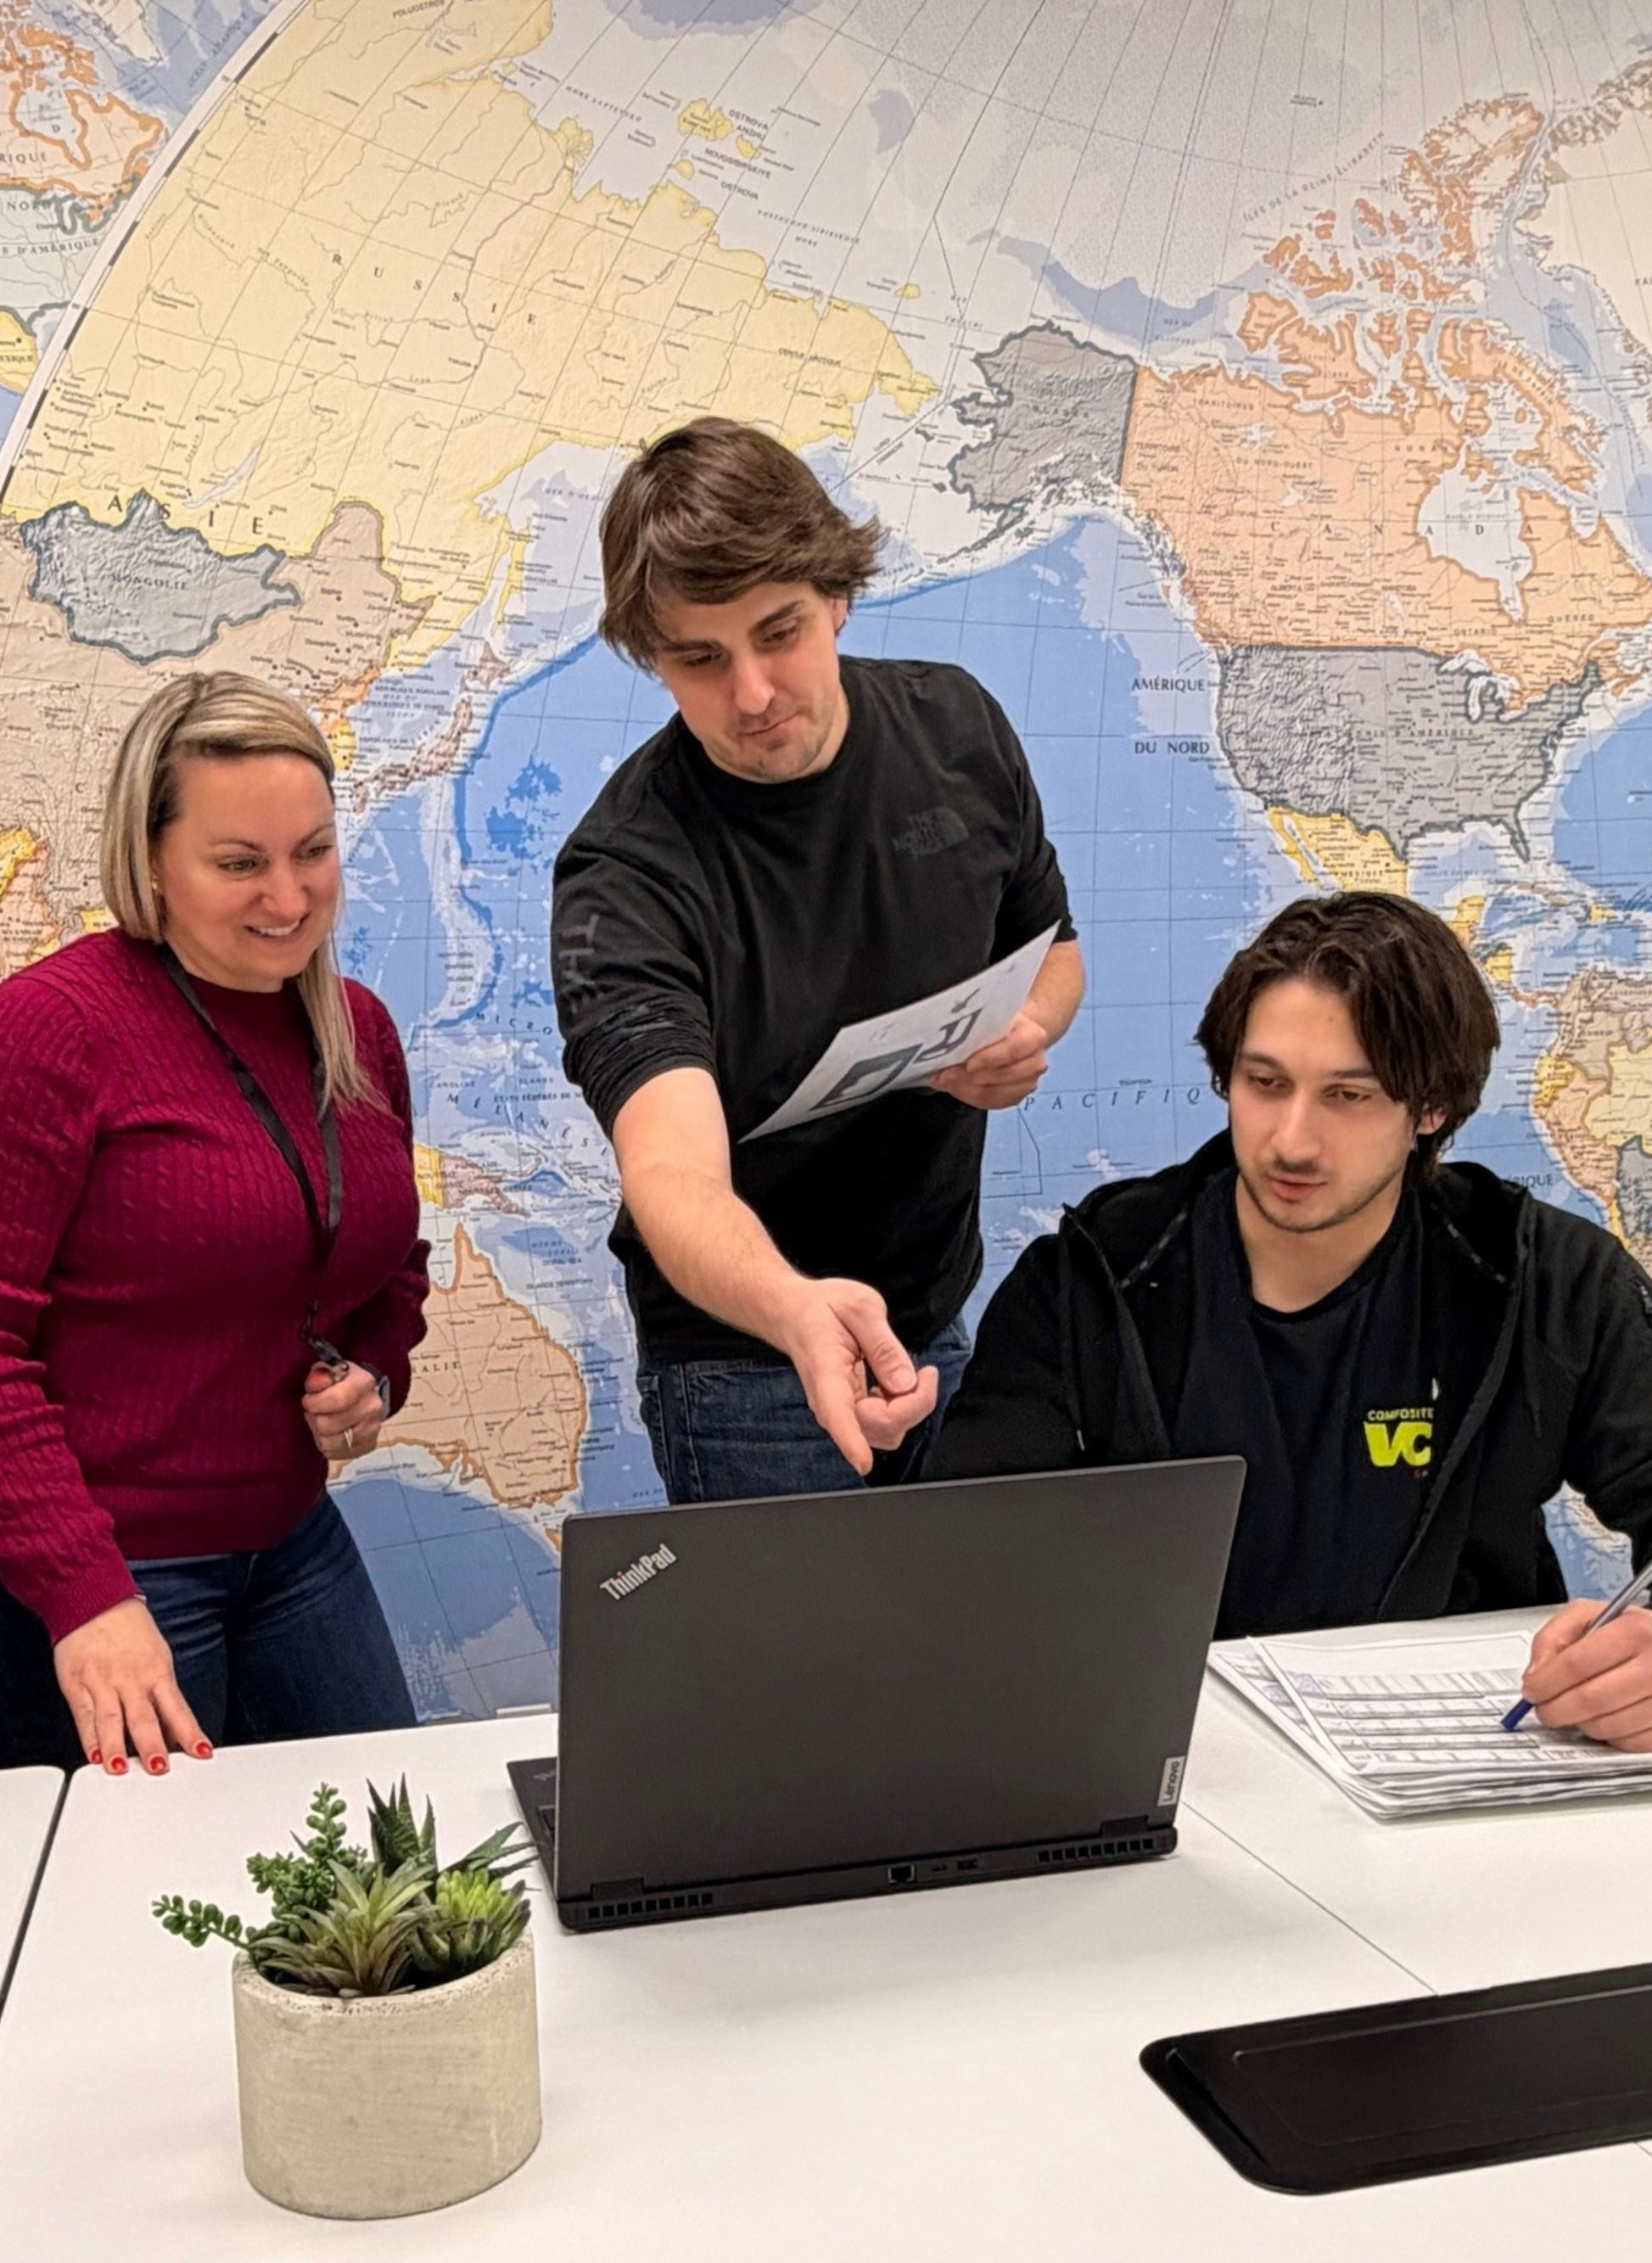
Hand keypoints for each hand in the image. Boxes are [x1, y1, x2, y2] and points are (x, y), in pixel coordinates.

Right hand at [53, 1597, 210, 1775]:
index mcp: (157, 1672)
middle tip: (160, 1769)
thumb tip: (173, 1731)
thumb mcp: (157, 1656)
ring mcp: (103, 1682)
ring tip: (121, 1769)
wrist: (94, 1602)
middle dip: (152, 1746)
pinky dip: (89, 1738)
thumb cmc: (130, 1630)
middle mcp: (131, 1679)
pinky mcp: (77, 1684)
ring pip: (111, 1720)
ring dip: (117, 1747)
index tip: (201, 1753)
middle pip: (144, 1718)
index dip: (190, 1733)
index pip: (178, 1709)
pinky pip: (84, 1716)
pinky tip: (94, 1755)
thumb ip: (162, 1695)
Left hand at [302, 1361, 385, 1461]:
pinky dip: (327, 1445)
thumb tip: (314, 1385)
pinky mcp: (369, 1445)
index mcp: (365, 1383)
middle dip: (315, 1418)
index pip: (336, 1400)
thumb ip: (319, 1375)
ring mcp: (373, 1429)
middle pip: (327, 1425)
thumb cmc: (340, 1380)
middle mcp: (373, 1407)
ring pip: (330, 1443)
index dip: (314, 1403)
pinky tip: (329, 1433)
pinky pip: (336, 1454)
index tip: (307, 1399)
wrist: (362, 1393)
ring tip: (321, 1422)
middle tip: (315, 1411)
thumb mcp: (328, 1369)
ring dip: (319, 1433)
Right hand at [774, 1278, 938, 1476]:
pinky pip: (886, 1426)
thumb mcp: (860, 1307)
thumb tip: (905, 1383)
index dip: (851, 1441)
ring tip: (911, 1373)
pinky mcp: (853, 1415)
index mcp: (825, 1371)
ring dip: (909, 1408)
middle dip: (913, 1405)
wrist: (797, 1316)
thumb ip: (883, 1344)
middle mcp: (830, 1401)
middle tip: (925, 1371)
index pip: (836, 1413)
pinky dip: (903, 1408)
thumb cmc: (823, 1309)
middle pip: (878, 1427)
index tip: (862, 1462)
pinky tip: (897, 1382)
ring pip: (886, 1432)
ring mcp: (841, 1412)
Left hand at [929, 1010, 1050, 1109]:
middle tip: (943, 1074)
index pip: (1013, 1050)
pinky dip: (968, 1096)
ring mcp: (1027, 1083)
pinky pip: (990, 1103)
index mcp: (1033, 1037)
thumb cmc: (998, 1024)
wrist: (1012, 1035)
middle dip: (968, 1076)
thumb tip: (948, 1039)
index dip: (989, 1059)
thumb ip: (977, 1027)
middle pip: (1001, 1075)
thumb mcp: (991, 1016)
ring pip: (993, 1093)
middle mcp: (1035, 1062)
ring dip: (964, 1088)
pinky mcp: (1016, 1097)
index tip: (967, 1063)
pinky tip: (954, 1087)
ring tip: (943, 1080)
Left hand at [1520, 1597, 1651, 1748]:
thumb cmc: (1630, 1631)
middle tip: (1544, 1709)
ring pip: (1608, 1726)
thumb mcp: (1589, 1615)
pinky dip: (1607, 1737)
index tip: (1531, 1691)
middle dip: (1555, 1710)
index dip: (1545, 1682)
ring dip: (1580, 1724)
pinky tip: (1602, 1718)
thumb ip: (1553, 1638)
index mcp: (1634, 1632)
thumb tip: (1535, 1675)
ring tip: (1575, 1710)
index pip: (1576, 1665)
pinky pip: (1629, 1743)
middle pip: (1590, 1700)